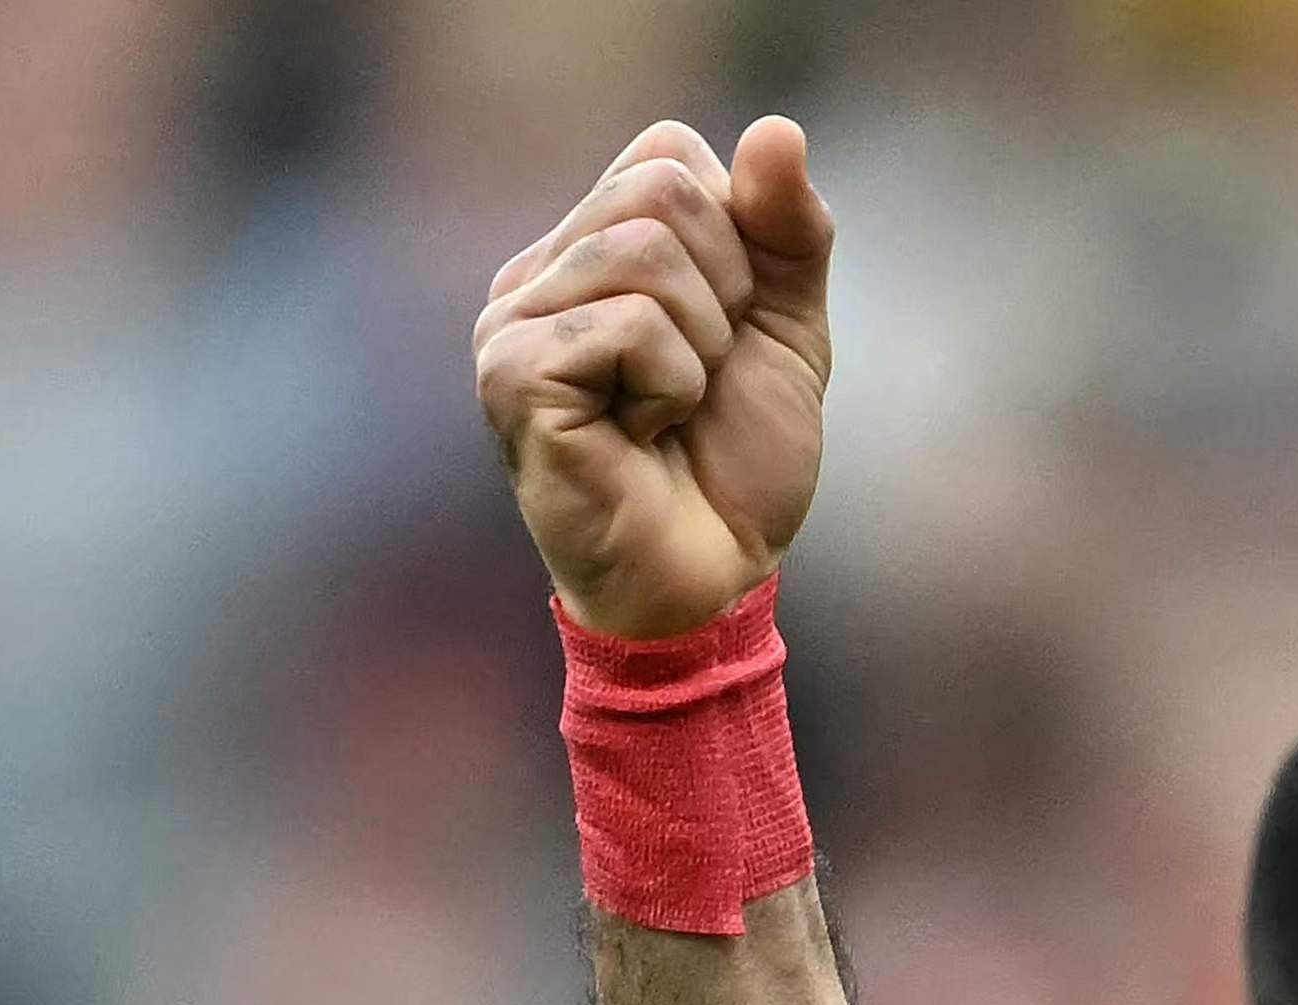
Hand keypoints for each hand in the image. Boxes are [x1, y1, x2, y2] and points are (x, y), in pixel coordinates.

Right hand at [472, 116, 832, 639]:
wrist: (714, 580)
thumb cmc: (736, 464)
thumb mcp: (786, 332)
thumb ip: (787, 232)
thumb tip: (777, 131)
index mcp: (589, 247)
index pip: (669, 154)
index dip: (737, 237)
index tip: (729, 327)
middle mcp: (537, 272)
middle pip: (659, 190)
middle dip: (725, 292)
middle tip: (702, 377)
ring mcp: (510, 321)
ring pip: (645, 254)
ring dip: (701, 347)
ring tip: (671, 409)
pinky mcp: (511, 375)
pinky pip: (629, 325)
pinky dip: (672, 385)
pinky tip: (642, 435)